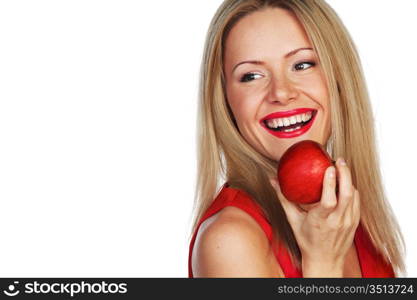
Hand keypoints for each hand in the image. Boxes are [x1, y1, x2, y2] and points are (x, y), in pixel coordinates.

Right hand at [270, 157, 360, 276]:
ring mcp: (349, 222)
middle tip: (339, 160)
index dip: (331, 183)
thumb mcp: (293, 220)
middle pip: (347, 194)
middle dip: (345, 173)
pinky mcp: (355, 222)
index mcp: (321, 221)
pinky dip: (352, 189)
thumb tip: (273, 181)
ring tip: (342, 166)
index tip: (329, 167)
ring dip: (349, 179)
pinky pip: (357, 201)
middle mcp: (338, 221)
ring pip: (354, 195)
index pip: (329, 200)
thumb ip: (284, 199)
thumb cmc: (307, 241)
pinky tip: (345, 181)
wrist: (325, 261)